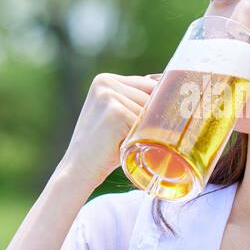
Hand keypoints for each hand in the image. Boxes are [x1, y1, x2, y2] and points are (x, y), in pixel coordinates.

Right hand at [59, 72, 161, 187]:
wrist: (79, 169)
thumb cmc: (104, 145)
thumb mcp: (117, 115)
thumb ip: (134, 101)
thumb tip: (169, 91)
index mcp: (105, 79)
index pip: (148, 84)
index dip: (158, 103)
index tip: (164, 117)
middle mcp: (105, 82)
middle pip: (151, 96)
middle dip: (153, 118)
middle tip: (139, 137)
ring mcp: (109, 96)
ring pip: (149, 110)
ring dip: (146, 129)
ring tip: (128, 141)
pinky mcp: (115, 111)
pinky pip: (144, 123)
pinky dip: (141, 137)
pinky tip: (125, 145)